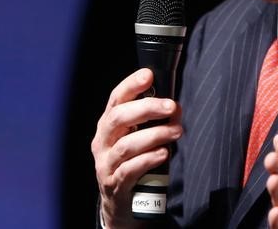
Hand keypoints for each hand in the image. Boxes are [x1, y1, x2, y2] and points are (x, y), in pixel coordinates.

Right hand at [91, 68, 182, 227]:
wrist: (119, 202)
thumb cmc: (131, 162)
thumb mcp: (135, 137)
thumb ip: (150, 121)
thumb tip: (174, 107)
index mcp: (107, 125)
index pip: (116, 99)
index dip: (130, 85)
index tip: (148, 74)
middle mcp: (102, 141)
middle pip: (119, 118)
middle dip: (146, 108)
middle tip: (171, 106)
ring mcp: (105, 163)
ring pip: (126, 145)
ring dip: (154, 135)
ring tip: (175, 131)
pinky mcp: (114, 184)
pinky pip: (129, 170)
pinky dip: (147, 160)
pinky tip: (163, 153)